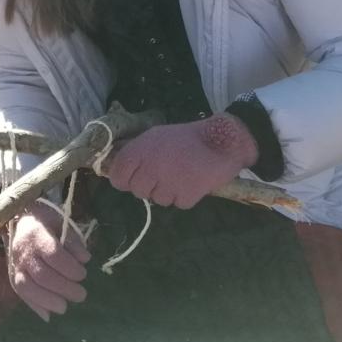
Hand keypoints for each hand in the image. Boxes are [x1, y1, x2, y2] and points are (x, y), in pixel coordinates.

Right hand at [6, 204, 90, 319]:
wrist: (18, 220)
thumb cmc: (45, 221)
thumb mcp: (61, 223)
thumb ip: (73, 241)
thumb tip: (85, 259)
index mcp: (37, 234)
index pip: (53, 255)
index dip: (70, 268)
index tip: (83, 274)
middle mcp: (23, 251)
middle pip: (42, 275)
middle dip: (64, 288)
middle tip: (81, 295)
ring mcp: (15, 264)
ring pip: (27, 287)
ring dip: (47, 300)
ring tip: (64, 307)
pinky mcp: (12, 275)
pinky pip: (20, 293)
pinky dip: (34, 306)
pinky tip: (48, 315)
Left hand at [105, 114, 256, 208]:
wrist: (223, 140)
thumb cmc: (187, 138)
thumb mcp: (156, 136)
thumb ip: (137, 152)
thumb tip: (118, 168)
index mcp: (141, 150)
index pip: (117, 177)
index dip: (125, 180)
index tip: (136, 178)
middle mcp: (151, 167)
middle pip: (137, 192)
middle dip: (149, 187)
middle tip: (164, 175)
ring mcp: (168, 182)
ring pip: (158, 200)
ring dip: (169, 192)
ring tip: (182, 175)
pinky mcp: (187, 195)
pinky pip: (178, 204)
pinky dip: (186, 197)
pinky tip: (193, 182)